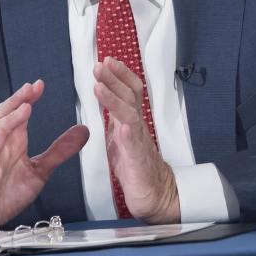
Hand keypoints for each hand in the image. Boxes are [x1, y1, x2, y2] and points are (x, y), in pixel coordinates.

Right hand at [0, 80, 87, 237]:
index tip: (41, 85)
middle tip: (34, 86)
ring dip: (11, 113)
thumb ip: (59, 151)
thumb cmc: (5, 194)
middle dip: (19, 98)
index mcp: (14, 143)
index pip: (19, 114)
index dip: (28, 98)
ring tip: (26, 102)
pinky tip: (10, 127)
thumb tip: (83, 131)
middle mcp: (2, 145)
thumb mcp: (40, 171)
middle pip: (6, 114)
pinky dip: (1, 135)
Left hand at [93, 57, 180, 223]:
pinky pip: (131, 136)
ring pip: (129, 110)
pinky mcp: (137, 156)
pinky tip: (115, 116)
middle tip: (102, 63)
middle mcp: (137, 125)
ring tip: (100, 80)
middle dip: (116, 77)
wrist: (155, 195)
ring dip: (114, 93)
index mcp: (131, 121)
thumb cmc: (136, 168)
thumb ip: (114, 119)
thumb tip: (104, 100)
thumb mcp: (120, 138)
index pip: (129, 92)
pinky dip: (123, 123)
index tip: (107, 60)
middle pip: (130, 95)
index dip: (120, 75)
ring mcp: (138, 139)